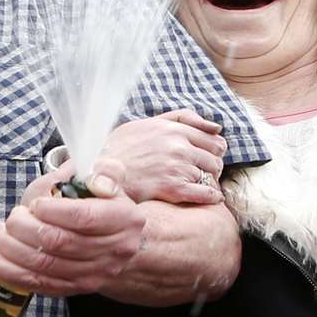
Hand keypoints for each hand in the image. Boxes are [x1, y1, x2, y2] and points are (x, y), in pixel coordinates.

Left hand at [0, 157, 146, 296]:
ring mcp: (95, 274)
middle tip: (12, 217)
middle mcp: (114, 251)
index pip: (84, 217)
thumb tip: (96, 181)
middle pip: (59, 243)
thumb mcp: (107, 177)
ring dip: (11, 249)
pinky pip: (37, 284)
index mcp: (124, 219)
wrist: (115, 236)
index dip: (52, 210)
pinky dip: (9, 270)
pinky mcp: (74, 288)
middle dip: (24, 228)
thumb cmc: (101, 201)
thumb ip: (105, 171)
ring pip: (45, 266)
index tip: (35, 204)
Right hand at [98, 109, 226, 204]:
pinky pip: (205, 194)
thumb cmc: (120, 148)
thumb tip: (214, 126)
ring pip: (209, 176)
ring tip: (196, 185)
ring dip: (206, 182)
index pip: (213, 140)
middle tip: (204, 174)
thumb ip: (180, 118)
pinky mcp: (173, 188)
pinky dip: (211, 197)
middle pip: (215, 159)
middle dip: (212, 167)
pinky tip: (212, 198)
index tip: (208, 158)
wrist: (102, 173)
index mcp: (174, 130)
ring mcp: (177, 168)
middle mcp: (179, 147)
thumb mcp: (147, 123)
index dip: (215, 151)